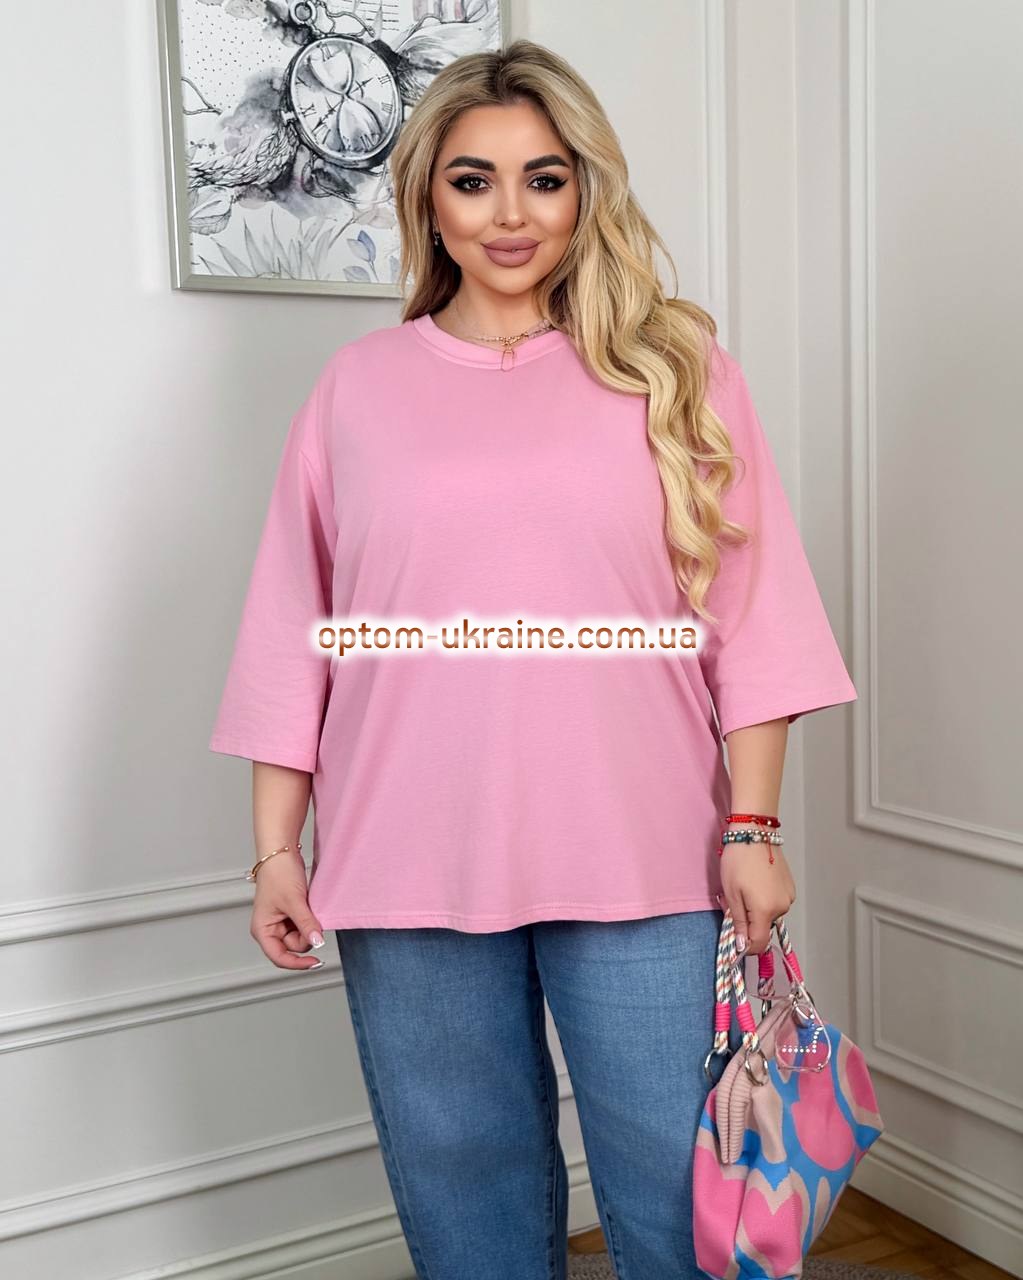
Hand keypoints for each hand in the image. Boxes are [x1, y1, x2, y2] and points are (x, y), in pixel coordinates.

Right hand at [249, 847, 326, 970]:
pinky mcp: (291, 915)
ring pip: (301, 937)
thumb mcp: (294, 901)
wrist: (282, 853)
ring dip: (308, 926)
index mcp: (262, 930)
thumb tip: (318, 943)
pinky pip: (304, 926)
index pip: (279, 957)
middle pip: (293, 948)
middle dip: (305, 935)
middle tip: (309, 915)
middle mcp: (270, 929)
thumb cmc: (278, 874)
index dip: (297, 963)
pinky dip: (310, 920)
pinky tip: (309, 906)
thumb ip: (306, 924)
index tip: (316, 962)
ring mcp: (281, 923)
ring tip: (306, 906)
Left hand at [717, 842, 795, 955]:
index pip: (758, 943)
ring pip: (769, 915)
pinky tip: (755, 883)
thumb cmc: (738, 859)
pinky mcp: (790, 887)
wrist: (754, 832)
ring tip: (743, 888)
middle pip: (763, 928)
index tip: (734, 938)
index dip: (745, 946)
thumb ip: (738, 922)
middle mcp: (782, 906)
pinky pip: (775, 903)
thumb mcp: (731, 893)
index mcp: (766, 910)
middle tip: (732, 902)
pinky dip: (764, 899)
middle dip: (747, 922)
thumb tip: (741, 945)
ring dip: (755, 910)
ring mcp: (788, 896)